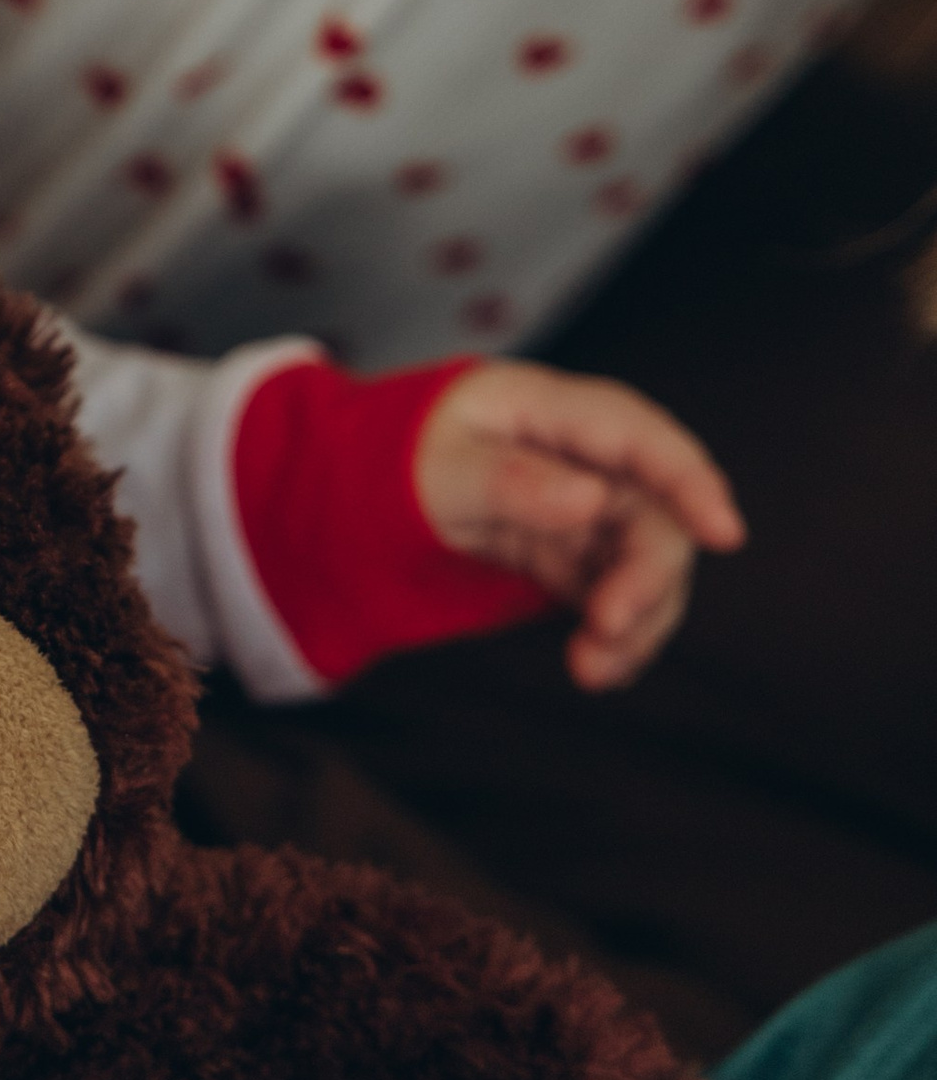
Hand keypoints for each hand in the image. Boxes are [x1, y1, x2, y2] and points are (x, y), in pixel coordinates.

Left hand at [414, 361, 742, 693]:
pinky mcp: (573, 553)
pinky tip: (595, 669)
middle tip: (609, 631)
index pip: (638, 436)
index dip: (689, 481)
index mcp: (548, 410)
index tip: (725, 534)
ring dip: (635, 620)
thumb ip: (508, 481)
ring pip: (645, 563)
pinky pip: (616, 594)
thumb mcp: (435, 471)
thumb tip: (589, 499)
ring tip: (592, 669)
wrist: (354, 505)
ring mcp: (582, 506)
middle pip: (653, 512)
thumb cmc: (393, 466)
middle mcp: (580, 456)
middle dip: (647, 578)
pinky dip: (615, 636)